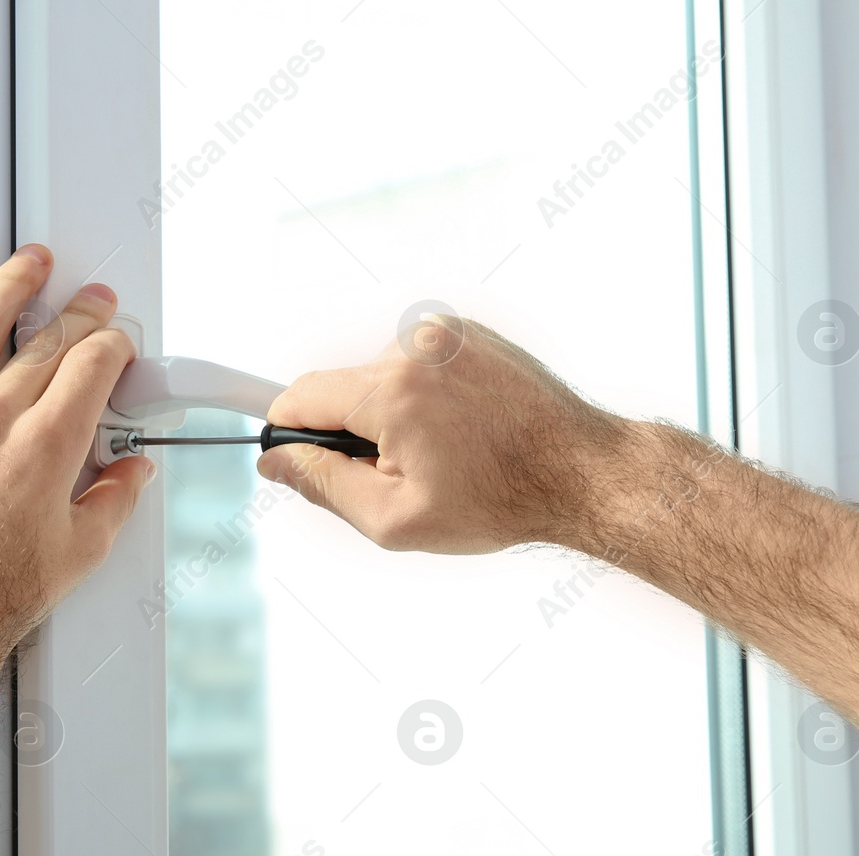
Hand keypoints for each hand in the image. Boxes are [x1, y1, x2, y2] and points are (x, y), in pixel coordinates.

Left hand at [0, 245, 154, 692]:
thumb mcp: (78, 554)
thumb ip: (114, 502)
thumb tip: (131, 474)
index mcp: (44, 449)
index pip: (90, 366)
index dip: (113, 344)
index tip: (118, 343)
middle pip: (45, 341)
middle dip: (78, 313)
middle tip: (93, 300)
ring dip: (10, 286)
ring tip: (29, 264)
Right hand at [255, 317, 628, 553]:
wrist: (581, 472)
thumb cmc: (499, 500)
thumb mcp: (394, 519)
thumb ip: (324, 484)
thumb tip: (278, 460)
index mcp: (392, 390)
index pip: (299, 396)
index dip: (286, 431)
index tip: (285, 452)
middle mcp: (415, 347)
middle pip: (340, 387)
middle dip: (350, 432)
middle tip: (395, 474)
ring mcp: (445, 333)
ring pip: (378, 377)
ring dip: (389, 414)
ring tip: (442, 452)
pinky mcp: (468, 332)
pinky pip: (415, 364)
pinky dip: (421, 396)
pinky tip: (459, 429)